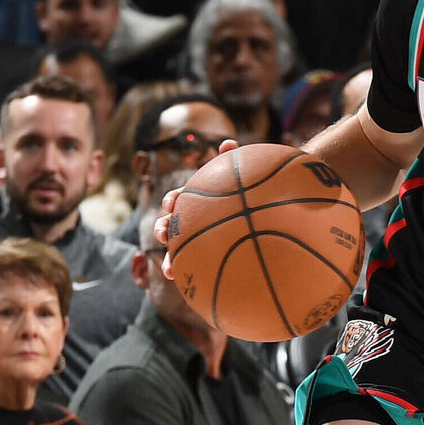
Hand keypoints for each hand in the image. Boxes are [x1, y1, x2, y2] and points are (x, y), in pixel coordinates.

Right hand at [157, 139, 238, 278]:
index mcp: (197, 200)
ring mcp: (195, 239)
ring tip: (169, 268)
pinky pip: (190, 266)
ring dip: (169, 257)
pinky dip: (184, 273)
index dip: (173, 200)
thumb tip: (227, 142)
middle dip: (163, 228)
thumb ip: (232, 161)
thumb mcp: (242, 178)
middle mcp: (191, 219)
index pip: (179, 198)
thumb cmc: (248, 193)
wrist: (260, 217)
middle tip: (163, 232)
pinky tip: (184, 282)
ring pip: (176, 248)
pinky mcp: (201, 257)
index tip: (172, 204)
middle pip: (170, 223)